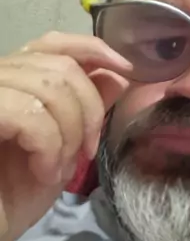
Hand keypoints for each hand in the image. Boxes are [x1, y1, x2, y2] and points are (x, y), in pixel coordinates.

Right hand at [0, 32, 131, 240]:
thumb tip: (115, 75)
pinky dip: (49, 148)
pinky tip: (44, 173)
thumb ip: (84, 109)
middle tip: (85, 153)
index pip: (52, 41)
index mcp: (13, 80)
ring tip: (60, 170)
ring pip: (50, 88)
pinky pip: (30, 116)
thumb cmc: (12, 198)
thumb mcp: (62, 150)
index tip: (126, 70)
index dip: (92, 49)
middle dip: (89, 111)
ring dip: (70, 135)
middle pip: (61, 65)